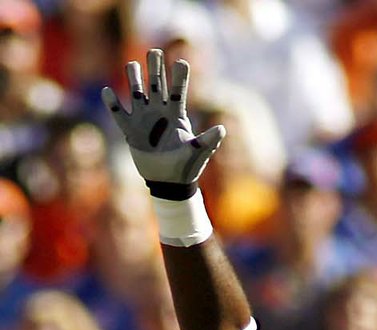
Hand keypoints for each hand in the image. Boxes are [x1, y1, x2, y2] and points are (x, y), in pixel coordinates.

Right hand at [101, 48, 224, 192]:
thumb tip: (221, 129)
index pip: (177, 90)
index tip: (181, 62)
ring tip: (133, 65)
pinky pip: (119, 113)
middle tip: (155, 51)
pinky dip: (112, 103)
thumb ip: (208, 141)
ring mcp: (143, 119)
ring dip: (134, 78)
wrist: (169, 182)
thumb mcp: (198, 153)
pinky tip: (107, 91)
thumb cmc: (186, 167)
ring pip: (136, 91)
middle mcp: (159, 111)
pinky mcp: (130, 130)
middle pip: (156, 83)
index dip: (179, 76)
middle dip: (155, 67)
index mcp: (176, 115)